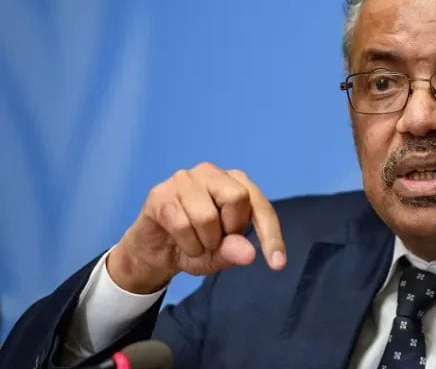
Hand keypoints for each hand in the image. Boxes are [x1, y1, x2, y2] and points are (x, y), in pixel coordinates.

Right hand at [107, 162, 285, 293]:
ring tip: (196, 242)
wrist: (154, 251)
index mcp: (235, 182)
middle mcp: (211, 173)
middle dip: (229, 230)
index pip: (260, 206)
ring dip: (203, 242)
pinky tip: (179, 241)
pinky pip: (181, 224)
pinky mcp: (160, 193)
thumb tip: (248, 253)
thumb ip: (235, 251)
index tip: (278, 265)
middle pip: (237, 198)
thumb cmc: (195, 244)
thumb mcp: (220, 254)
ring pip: (207, 216)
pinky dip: (186, 243)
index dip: (271, 235)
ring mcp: (184, 179)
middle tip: (215, 240)